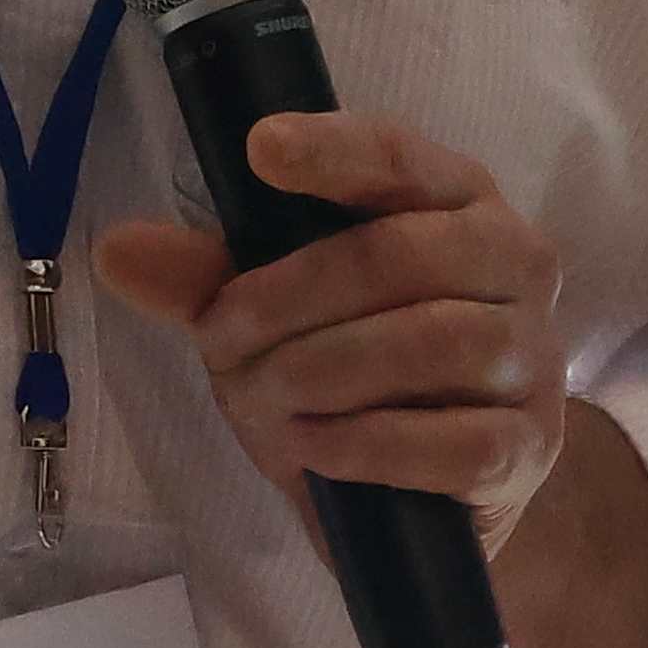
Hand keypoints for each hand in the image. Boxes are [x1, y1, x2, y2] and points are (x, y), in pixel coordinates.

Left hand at [96, 110, 574, 547]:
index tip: (261, 149)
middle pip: (398, 255)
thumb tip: (116, 251)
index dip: (333, 150)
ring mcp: (532, 355)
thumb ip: (206, 280)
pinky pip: (454, 441)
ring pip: (431, 343)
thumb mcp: (270, 321)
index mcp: (454, 201)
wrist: (429, 499)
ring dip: (323, 372)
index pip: (398, 156)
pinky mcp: (530, 446)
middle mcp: (513, 261)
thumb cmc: (353, 377)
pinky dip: (368, 445)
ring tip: (265, 401)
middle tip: (220, 342)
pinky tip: (315, 448)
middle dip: (289, 298)